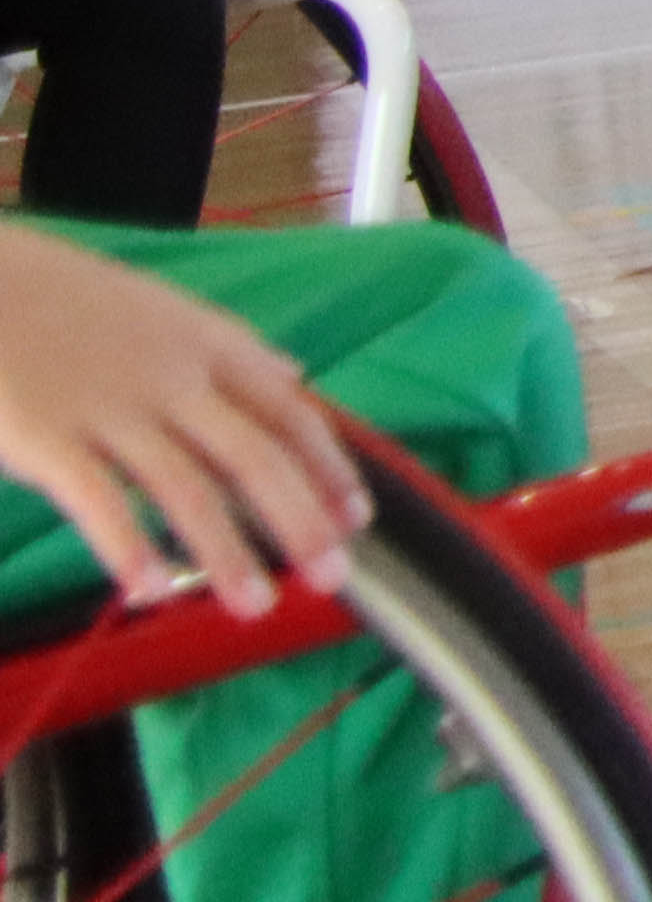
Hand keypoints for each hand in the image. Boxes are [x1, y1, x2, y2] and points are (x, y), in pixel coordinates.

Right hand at [0, 228, 368, 616]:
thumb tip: (292, 370)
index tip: (356, 517)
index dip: (328, 467)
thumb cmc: (60, 296)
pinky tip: (150, 590)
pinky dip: (129, 547)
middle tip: (333, 577)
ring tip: (254, 604)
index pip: (289, 410)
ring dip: (226, 552)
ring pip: (187, 487)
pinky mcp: (46, 433)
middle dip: (300, 521)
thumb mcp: (159, 305)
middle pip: (255, 455)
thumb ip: (227, 346)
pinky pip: (99, 499)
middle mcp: (170, 374)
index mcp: (204, 342)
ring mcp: (109, 405)